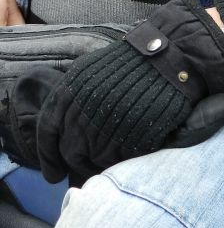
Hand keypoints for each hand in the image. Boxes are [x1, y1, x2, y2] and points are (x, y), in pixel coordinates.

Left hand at [36, 0, 223, 181]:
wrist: (171, 56)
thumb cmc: (134, 63)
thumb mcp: (93, 71)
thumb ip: (73, 100)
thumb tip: (60, 135)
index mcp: (72, 89)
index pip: (48, 129)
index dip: (48, 154)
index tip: (53, 171)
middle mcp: (84, 108)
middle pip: (69, 149)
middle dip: (75, 161)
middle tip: (83, 167)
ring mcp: (109, 124)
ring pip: (93, 158)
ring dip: (97, 163)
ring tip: (107, 159)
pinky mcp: (133, 136)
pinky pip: (118, 159)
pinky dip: (118, 161)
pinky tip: (124, 154)